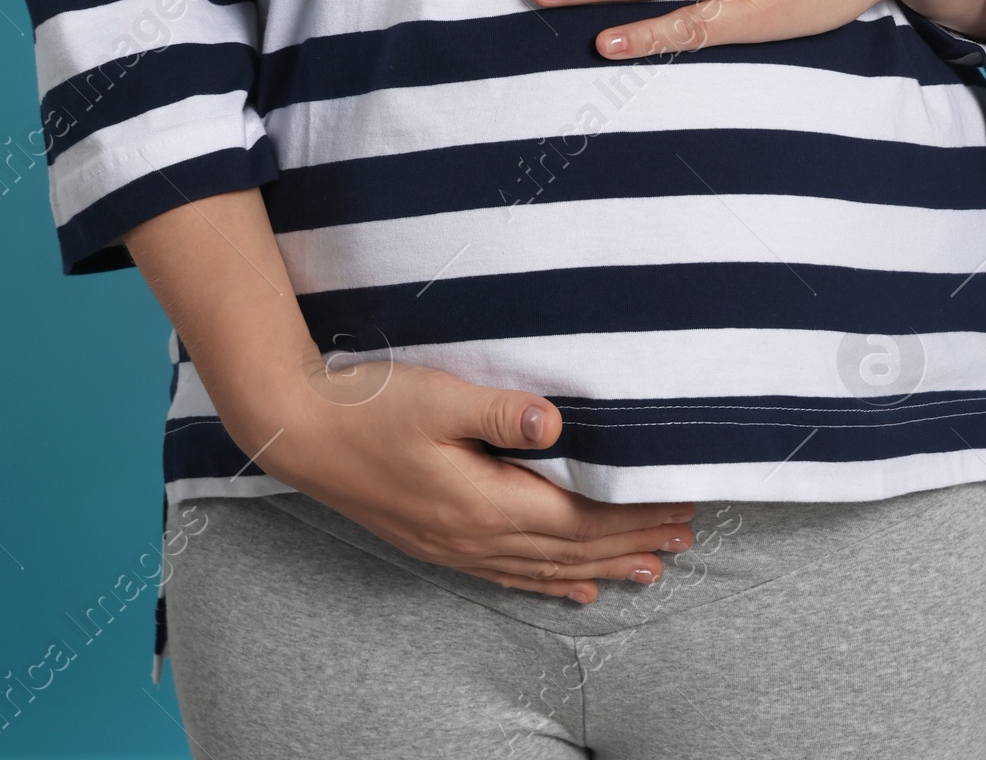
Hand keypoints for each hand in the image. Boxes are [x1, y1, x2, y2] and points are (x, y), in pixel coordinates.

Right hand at [125, 191, 693, 606]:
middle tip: (685, 537)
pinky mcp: (438, 542)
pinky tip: (572, 588)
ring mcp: (455, 546)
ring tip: (650, 570)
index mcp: (484, 502)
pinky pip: (510, 575)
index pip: (579, 516)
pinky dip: (550, 582)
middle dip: (632, 542)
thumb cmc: (370, 406)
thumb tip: (559, 420)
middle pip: (572, 548)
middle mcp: (476, 536)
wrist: (300, 431)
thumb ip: (502, 410)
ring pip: (546, 568)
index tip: (680, 505)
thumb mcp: (438, 396)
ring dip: (602, 567)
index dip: (633, 514)